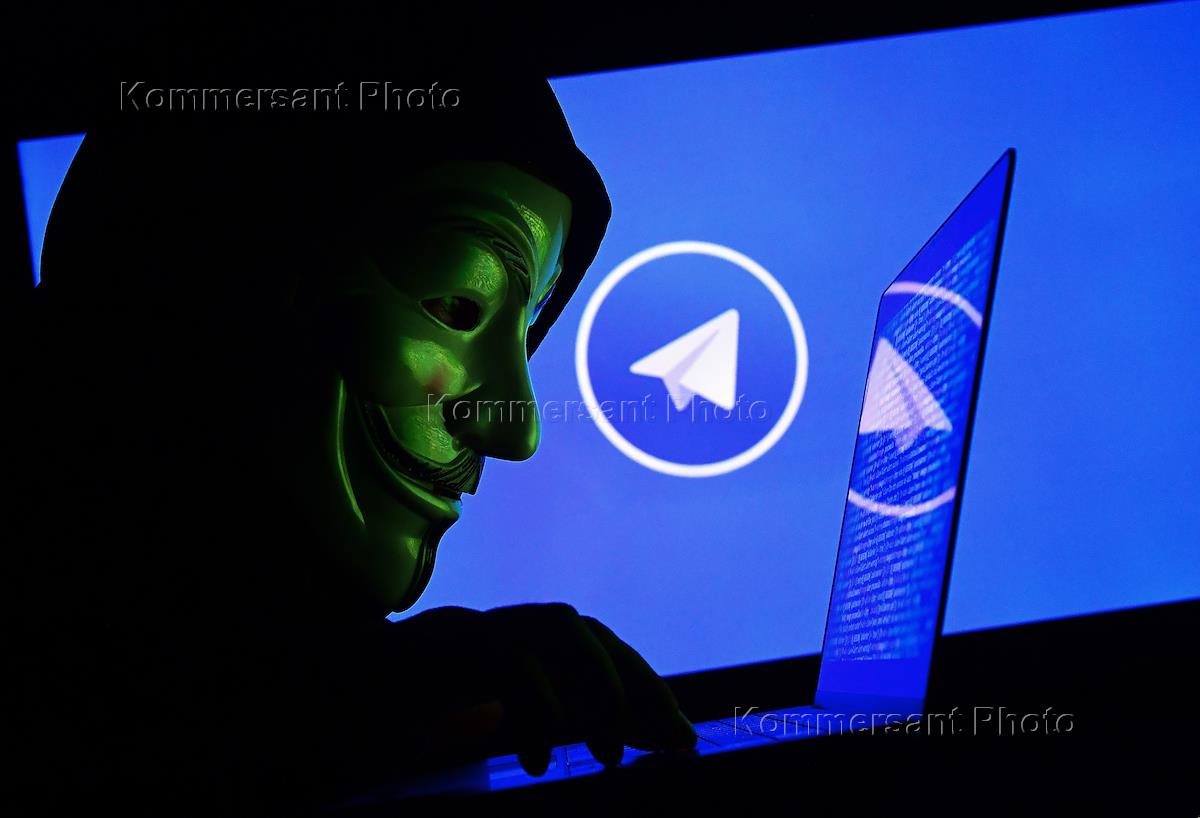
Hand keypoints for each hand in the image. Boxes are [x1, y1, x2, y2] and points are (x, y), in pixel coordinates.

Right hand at [393, 603, 696, 774]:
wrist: (310, 702)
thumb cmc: (389, 719)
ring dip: (600, 685)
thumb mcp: (479, 727)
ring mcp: (468, 627)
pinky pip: (506, 656)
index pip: (593, 648)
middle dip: (638, 684)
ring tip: (610, 753)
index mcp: (510, 645)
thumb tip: (615, 736)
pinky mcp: (438, 644)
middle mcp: (496, 628)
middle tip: (675, 744)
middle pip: (586, 632)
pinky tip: (539, 758)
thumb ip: (537, 722)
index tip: (682, 738)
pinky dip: (536, 702)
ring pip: (558, 628)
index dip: (642, 686)